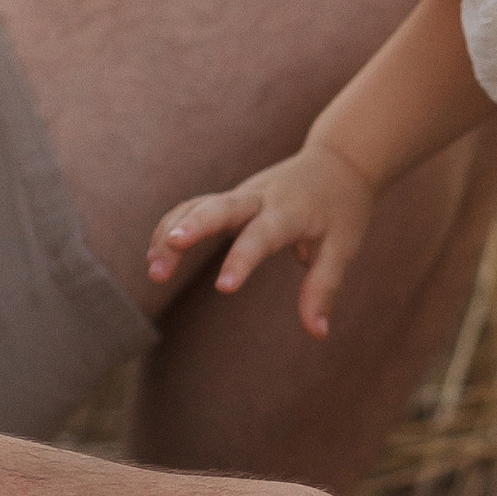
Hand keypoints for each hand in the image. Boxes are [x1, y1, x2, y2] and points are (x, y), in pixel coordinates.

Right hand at [148, 138, 378, 335]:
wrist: (339, 161)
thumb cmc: (342, 210)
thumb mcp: (342, 248)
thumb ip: (323, 288)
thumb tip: (318, 334)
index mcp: (291, 212)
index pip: (263, 235)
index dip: (243, 259)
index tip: (224, 288)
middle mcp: (261, 198)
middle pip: (219, 207)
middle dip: (192, 227)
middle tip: (166, 253)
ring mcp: (242, 195)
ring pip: (198, 205)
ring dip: (172, 230)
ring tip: (154, 269)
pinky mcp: (230, 198)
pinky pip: (194, 206)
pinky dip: (172, 224)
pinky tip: (155, 256)